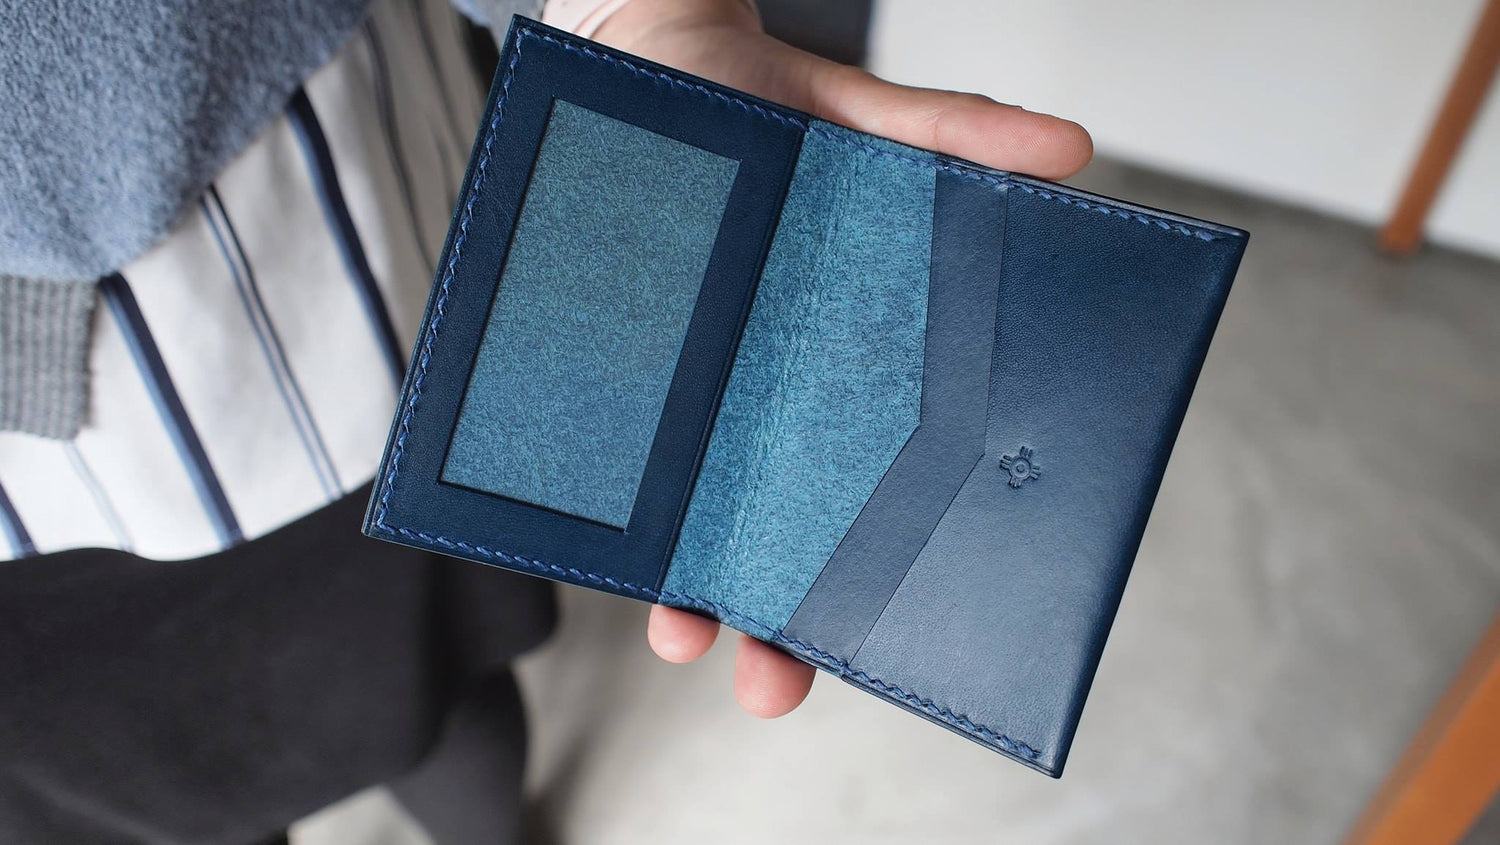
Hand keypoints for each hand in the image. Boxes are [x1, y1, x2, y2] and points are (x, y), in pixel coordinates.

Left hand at [595, 0, 1092, 718]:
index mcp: (823, 377)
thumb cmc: (758, 102)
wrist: (647, 49)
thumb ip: (957, 136)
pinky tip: (586, 538)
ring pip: (672, 524)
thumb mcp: (868, 122)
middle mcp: (746, 405)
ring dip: (675, 588)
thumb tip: (1067, 147)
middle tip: (767, 677)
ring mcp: (671, 397)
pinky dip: (581, 503)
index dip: (851, 576)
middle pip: (758, 544)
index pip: (845, 500)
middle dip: (764, 624)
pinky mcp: (601, 368)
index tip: (860, 635)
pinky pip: (589, 455)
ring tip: (682, 623)